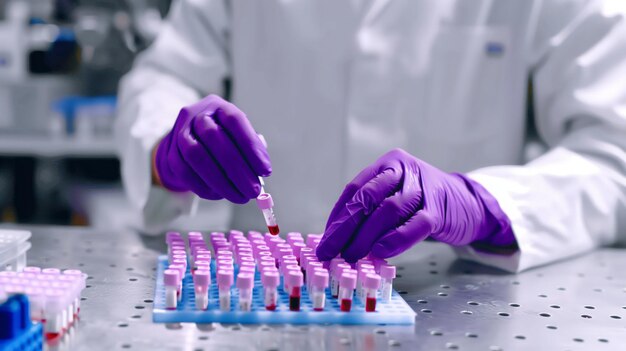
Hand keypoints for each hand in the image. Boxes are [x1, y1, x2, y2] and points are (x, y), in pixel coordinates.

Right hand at [154, 94, 270, 203]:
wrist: (188, 142)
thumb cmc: (221, 140)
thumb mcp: (236, 136)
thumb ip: (250, 148)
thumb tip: (260, 172)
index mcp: (218, 106)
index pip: (234, 120)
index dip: (251, 146)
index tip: (265, 170)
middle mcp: (196, 115)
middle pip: (213, 137)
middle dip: (237, 168)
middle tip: (253, 190)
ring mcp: (179, 133)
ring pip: (196, 156)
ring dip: (220, 181)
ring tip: (239, 197)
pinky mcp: (171, 153)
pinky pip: (185, 172)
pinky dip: (205, 187)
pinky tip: (220, 195)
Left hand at [316, 148, 514, 261]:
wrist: (467, 203)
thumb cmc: (422, 203)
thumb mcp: (394, 196)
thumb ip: (370, 211)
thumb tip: (337, 238)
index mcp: (388, 164)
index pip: (355, 189)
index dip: (338, 216)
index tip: (324, 240)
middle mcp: (404, 170)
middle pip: (368, 197)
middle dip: (346, 227)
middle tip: (331, 251)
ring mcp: (423, 188)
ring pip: (388, 210)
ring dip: (366, 236)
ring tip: (352, 256)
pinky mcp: (439, 210)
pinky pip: (414, 225)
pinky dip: (395, 240)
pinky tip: (380, 252)